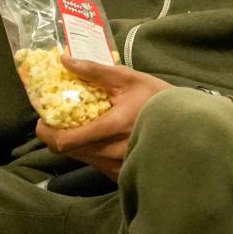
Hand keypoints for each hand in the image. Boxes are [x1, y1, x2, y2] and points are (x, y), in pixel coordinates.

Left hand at [35, 53, 172, 180]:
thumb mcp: (128, 78)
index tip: (43, 117)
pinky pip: (95, 163)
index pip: (65, 141)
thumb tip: (65, 60)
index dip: (46, 130)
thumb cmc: (158, 98)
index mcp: (111, 129)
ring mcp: (117, 167)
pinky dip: (90, 150)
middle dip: (57, 133)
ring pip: (81, 158)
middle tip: (56, 116)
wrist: (189, 125)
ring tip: (79, 122)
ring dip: (74, 142)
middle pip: (67, 151)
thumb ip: (95, 71)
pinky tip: (97, 135)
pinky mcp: (122, 174)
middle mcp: (112, 153)